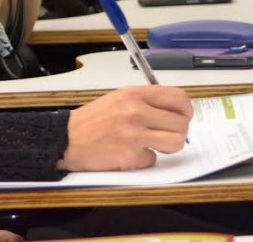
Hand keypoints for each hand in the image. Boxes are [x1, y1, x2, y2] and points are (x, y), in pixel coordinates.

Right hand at [59, 85, 192, 171]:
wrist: (66, 138)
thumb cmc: (91, 120)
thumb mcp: (118, 99)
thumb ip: (145, 101)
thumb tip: (174, 111)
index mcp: (133, 94)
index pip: (178, 97)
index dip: (186, 109)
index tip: (183, 116)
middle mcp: (135, 111)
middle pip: (181, 123)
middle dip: (178, 131)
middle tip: (165, 134)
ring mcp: (133, 134)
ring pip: (176, 143)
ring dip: (166, 147)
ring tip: (151, 144)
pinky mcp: (129, 155)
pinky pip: (153, 159)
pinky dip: (144, 159)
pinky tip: (130, 153)